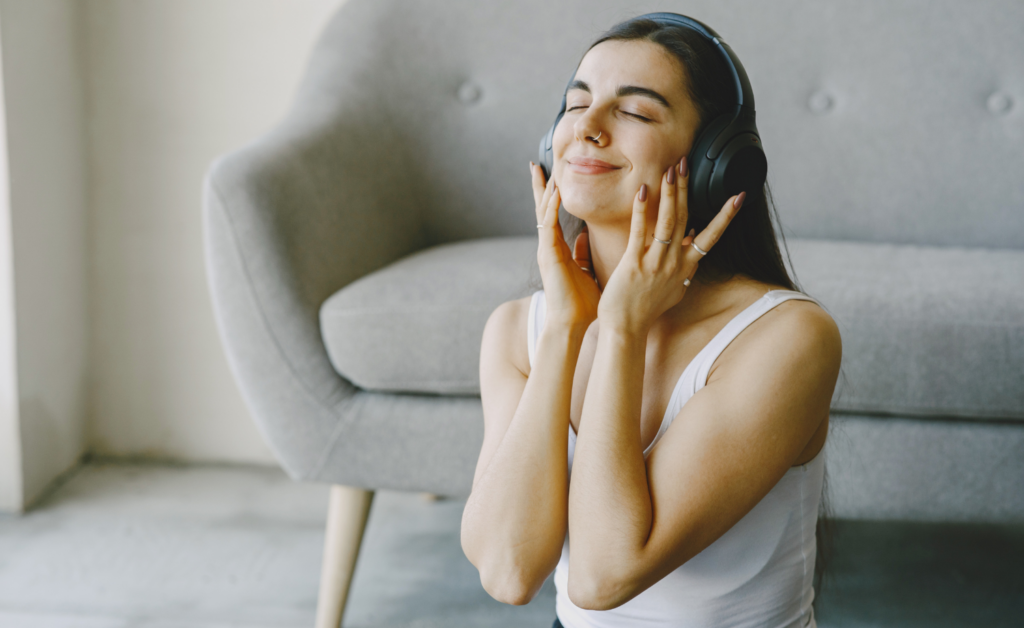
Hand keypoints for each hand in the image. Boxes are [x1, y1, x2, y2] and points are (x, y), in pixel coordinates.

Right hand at [531, 162, 600, 329]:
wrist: (570, 324)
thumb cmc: (581, 304)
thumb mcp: (586, 273)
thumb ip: (582, 255)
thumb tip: (585, 237)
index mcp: (558, 250)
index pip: (553, 217)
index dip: (551, 196)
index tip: (551, 177)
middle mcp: (549, 247)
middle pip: (543, 210)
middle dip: (540, 187)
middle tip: (536, 165)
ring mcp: (546, 250)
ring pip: (543, 214)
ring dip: (544, 192)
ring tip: (541, 170)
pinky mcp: (548, 256)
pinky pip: (548, 227)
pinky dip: (551, 209)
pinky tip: (554, 193)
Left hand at [598, 156, 745, 334]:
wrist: (627, 328)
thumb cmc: (647, 309)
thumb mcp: (675, 288)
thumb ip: (685, 267)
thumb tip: (693, 245)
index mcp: (686, 268)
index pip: (711, 236)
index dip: (725, 216)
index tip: (739, 196)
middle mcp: (675, 263)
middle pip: (686, 219)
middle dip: (687, 189)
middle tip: (686, 162)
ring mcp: (656, 263)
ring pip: (668, 222)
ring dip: (670, 193)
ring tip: (672, 169)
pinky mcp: (634, 264)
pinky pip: (640, 232)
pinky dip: (643, 211)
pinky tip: (643, 191)